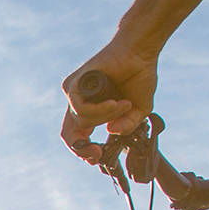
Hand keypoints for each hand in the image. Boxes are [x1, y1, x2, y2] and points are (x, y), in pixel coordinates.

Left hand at [61, 43, 159, 163]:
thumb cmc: (138, 76)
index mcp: (90, 111)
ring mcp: (74, 93)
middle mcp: (79, 103)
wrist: (140, 52)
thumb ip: (127, 125)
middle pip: (68, 134)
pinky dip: (100, 109)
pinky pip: (81, 107)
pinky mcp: (74, 83)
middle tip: (98, 152)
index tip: (97, 157)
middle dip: (82, 148)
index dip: (83, 152)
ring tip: (124, 105)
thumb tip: (112, 132)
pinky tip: (116, 102)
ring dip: (105, 117)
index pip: (77, 137)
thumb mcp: (138, 109)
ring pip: (80, 120)